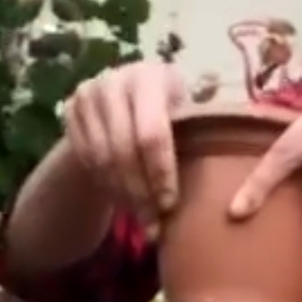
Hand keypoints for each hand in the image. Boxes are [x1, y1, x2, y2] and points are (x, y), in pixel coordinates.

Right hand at [63, 59, 188, 235]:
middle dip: (139, 192)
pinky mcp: (70, 111)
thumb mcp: (189, 108)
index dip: (160, 173)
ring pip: (102, 160)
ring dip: (122, 195)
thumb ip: (203, 127)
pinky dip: (106, 187)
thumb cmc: (171, 108)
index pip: (151, 134)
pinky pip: (87, 161)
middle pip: (123, 150)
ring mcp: (88, 95)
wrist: (125, 97)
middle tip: (153, 225)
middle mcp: (115, 80)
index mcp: (151, 76)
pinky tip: (124, 202)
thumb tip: (231, 150)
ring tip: (142, 220)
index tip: (170, 204)